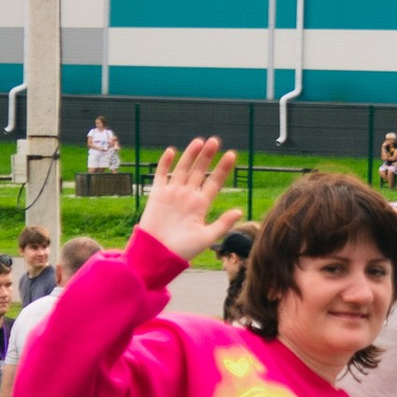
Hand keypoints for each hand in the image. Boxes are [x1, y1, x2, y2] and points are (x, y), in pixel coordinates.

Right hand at [139, 136, 243, 264]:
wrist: (158, 255)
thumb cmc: (182, 250)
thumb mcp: (206, 237)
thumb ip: (222, 224)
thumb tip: (239, 211)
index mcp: (201, 205)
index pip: (214, 182)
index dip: (223, 169)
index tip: (232, 155)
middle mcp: (188, 196)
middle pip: (200, 172)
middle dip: (207, 156)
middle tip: (215, 141)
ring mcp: (173, 194)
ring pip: (183, 169)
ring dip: (190, 155)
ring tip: (200, 141)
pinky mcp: (158, 195)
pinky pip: (161, 175)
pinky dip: (165, 163)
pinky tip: (172, 151)